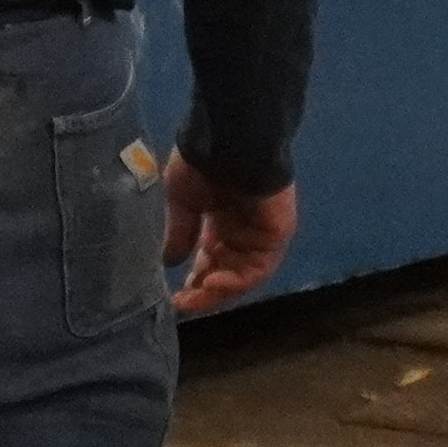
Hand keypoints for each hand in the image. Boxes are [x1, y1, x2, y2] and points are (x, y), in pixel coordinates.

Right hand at [164, 151, 294, 315]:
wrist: (230, 142)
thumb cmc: (203, 165)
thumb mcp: (182, 201)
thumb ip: (181, 233)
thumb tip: (170, 262)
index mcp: (221, 219)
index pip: (210, 259)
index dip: (194, 280)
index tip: (173, 297)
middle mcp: (243, 230)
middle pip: (226, 271)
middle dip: (204, 291)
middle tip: (182, 304)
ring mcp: (262, 233)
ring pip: (242, 273)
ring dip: (218, 290)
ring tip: (194, 298)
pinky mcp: (277, 234)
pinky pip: (257, 266)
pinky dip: (236, 280)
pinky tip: (212, 283)